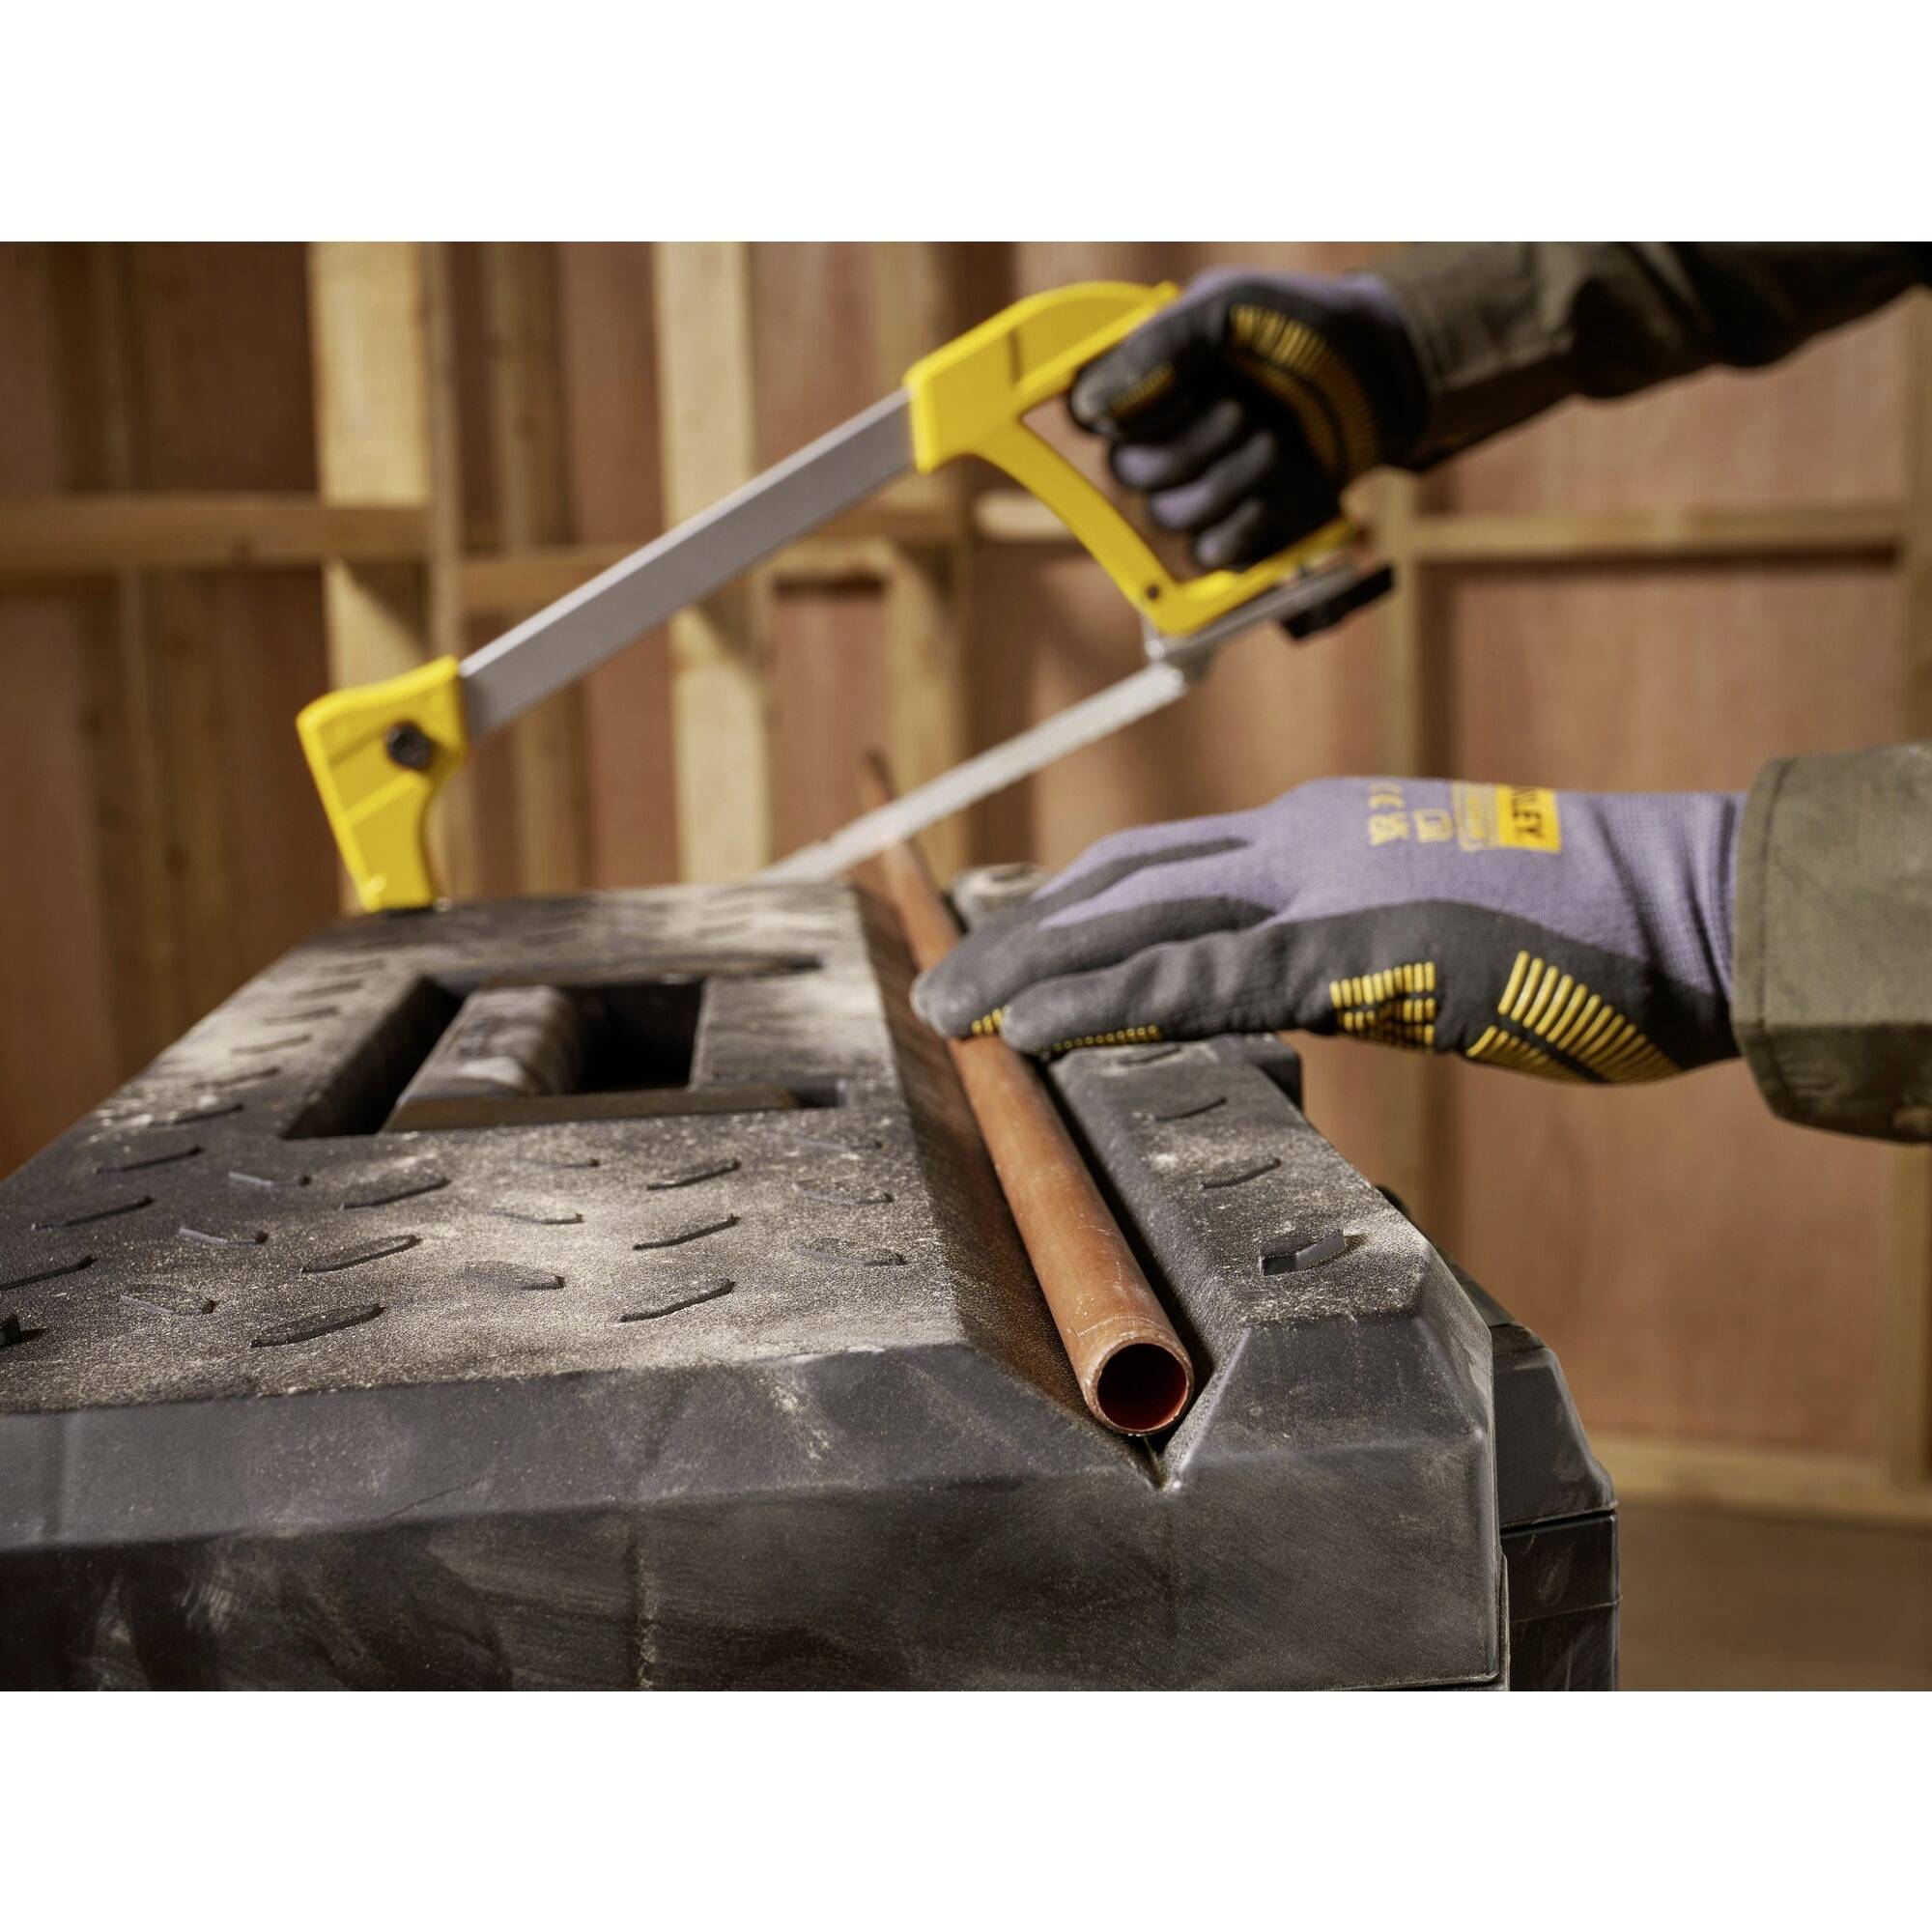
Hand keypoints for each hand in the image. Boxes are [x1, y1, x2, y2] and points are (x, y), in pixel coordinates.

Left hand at [913, 776, 1743, 1082]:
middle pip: (1121, 882)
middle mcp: (1302, 838)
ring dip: (1031, 971)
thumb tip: (1296, 983)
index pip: (1160, 863)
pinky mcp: (1354, 950)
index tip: (1003, 942)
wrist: (1690, 909)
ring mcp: (1323, 885)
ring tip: (951, 1015)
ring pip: (1137, 922)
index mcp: (1320, 830)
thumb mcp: (1435, 919)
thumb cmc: (1584, 926)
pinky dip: (1109, 1005)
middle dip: (1021, 935)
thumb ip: (1349, 940)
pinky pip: (1203, 980)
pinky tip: (1038, 1032)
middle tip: (941, 987)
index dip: (1067, 904)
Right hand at [1068, 268, 1426, 569]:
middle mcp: (1161, 436)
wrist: (1382, 373)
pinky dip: (1243, 526)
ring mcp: (1198, 486)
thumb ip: (1158, 345)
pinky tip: (1276, 489)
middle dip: (1189, 446)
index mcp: (1144, 380)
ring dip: (1226, 481)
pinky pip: (1208, 554)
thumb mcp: (1228, 308)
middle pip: (1126, 473)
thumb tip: (1087, 405)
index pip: (1087, 414)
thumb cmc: (1302, 327)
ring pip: (1167, 516)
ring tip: (1273, 443)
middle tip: (1242, 411)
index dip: (1124, 413)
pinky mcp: (1237, 530)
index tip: (1179, 387)